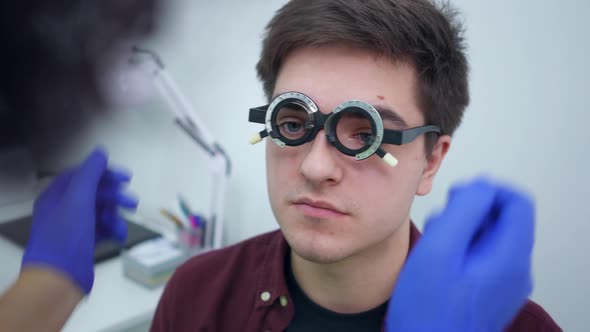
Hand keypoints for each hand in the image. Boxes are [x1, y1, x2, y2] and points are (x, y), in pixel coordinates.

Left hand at [21, 148, 137, 293]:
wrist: (58, 278)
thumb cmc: (66, 236)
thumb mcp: (79, 198)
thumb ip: (91, 172)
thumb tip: (100, 152)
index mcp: (57, 195)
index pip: (83, 174)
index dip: (105, 173)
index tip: (126, 178)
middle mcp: (64, 208)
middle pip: (94, 193)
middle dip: (114, 195)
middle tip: (132, 201)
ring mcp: (74, 227)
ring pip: (100, 211)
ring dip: (116, 214)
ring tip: (126, 220)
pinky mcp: (84, 243)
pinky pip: (102, 229)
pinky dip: (113, 230)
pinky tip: (119, 235)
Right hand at [386, 178, 534, 331]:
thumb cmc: (428, 308)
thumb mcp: (440, 248)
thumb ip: (464, 210)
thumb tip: (480, 185)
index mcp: (510, 256)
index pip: (518, 201)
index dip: (486, 190)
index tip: (459, 197)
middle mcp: (515, 270)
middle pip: (504, 219)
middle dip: (470, 211)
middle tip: (442, 222)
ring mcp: (504, 284)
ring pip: (491, 237)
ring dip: (463, 230)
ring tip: (436, 244)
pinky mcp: (490, 292)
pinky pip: (484, 257)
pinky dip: (462, 249)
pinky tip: (439, 261)